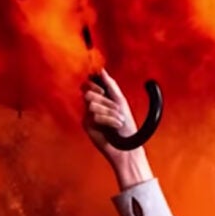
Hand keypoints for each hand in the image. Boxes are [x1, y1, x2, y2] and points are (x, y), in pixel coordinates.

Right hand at [81, 68, 152, 189]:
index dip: (93, 84)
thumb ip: (110, 85)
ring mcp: (88, 116)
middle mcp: (92, 106)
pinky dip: (109, 120)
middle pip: (88, 93)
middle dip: (106, 101)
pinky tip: (115, 126)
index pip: (87, 85)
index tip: (103, 90)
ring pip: (92, 105)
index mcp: (100, 99)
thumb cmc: (126, 125)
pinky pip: (95, 116)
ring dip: (110, 112)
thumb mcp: (120, 101)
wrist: (127, 145)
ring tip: (118, 120)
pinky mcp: (87, 126)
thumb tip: (102, 70)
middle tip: (117, 109)